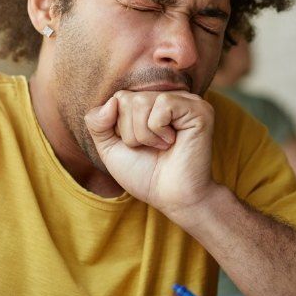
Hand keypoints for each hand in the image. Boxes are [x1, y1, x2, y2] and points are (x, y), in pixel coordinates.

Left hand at [84, 90, 215, 216]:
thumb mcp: (110, 148)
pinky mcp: (198, 109)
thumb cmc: (144, 175)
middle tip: (152, 149)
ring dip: (144, 134)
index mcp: (150, 103)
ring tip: (162, 147)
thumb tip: (111, 101)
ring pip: (141, 101)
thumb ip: (97, 123)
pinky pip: (162, 104)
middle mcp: (168, 97)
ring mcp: (185, 101)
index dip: (119, 129)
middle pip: (126, 99)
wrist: (171, 197)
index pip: (117, 98)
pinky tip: (173, 142)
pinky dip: (158, 130)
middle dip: (130, 132)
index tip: (138, 147)